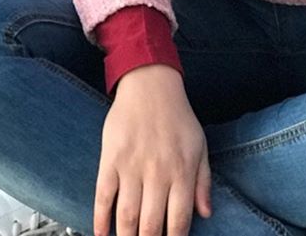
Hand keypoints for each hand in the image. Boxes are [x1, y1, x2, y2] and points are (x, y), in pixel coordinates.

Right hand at [94, 64, 211, 235]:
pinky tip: (102, 234)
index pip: (178, 222)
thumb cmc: (177, 116)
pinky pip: (103, 196)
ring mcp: (132, 166)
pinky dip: (101, 220)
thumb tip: (205, 214)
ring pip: (126, 217)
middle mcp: (157, 172)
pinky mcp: (111, 159)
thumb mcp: (200, 145)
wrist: (151, 84)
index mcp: (182, 171)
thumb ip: (204, 181)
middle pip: (150, 226)